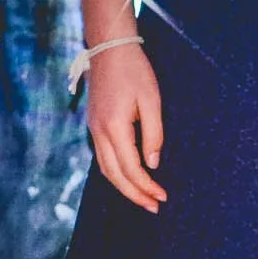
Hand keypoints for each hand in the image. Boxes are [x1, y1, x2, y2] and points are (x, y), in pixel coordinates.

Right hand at [83, 41, 167, 212]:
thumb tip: (153, 164)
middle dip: (134, 194)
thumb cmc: (135, 72)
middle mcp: (99, 131)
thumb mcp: (152, 102)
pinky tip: (130, 178)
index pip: (130, 168)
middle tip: (154, 208)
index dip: (146, 186)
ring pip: (105, 168)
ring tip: (144, 199)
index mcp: (114, 127)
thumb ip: (154, 134)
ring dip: (124, 186)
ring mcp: (93, 128)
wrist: (109, 50)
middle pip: (113, 174)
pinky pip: (103, 157)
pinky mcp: (95, 125)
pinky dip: (116, 173)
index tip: (163, 198)